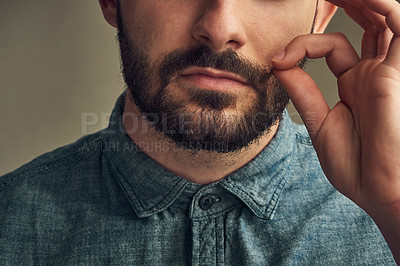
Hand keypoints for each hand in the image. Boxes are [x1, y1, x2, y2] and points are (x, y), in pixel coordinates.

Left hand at [272, 0, 399, 260]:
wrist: (382, 193)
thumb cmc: (357, 167)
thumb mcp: (320, 124)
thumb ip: (303, 92)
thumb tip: (278, 65)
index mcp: (357, 85)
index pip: (332, 46)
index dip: (302, 46)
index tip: (278, 62)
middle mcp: (376, 72)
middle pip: (365, 22)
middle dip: (345, 2)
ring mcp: (390, 70)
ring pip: (382, 15)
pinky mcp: (398, 72)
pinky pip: (396, 24)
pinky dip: (379, 5)